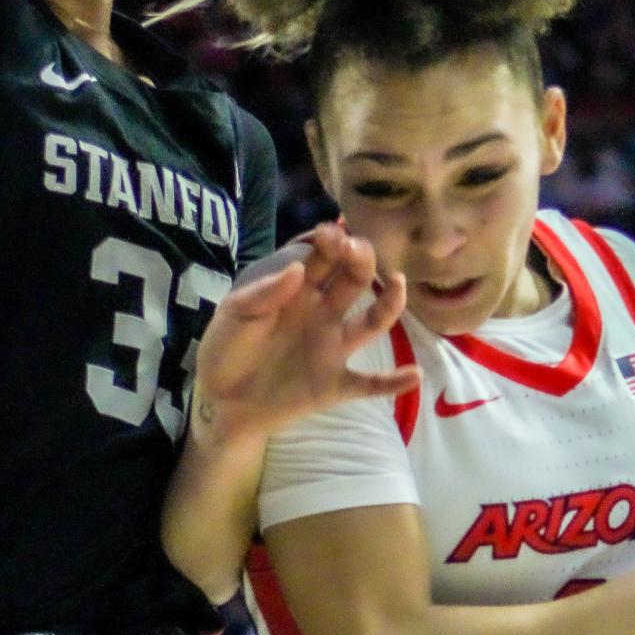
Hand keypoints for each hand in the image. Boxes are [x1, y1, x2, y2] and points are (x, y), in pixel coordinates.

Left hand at [192, 225, 417, 446]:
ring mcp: (333, 348)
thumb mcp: (234, 314)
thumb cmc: (226, 349)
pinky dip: (393, 382)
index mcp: (298, 291)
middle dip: (360, 260)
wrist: (221, 400)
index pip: (324, 259)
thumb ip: (264, 293)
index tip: (332, 234)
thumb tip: (297, 269)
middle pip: (354, 281)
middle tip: (358, 250)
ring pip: (372, 322)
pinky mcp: (335, 385)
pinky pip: (369, 384)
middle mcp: (324, 314)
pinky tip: (414, 374)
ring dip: (389, 303)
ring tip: (397, 283)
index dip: (331, 243)